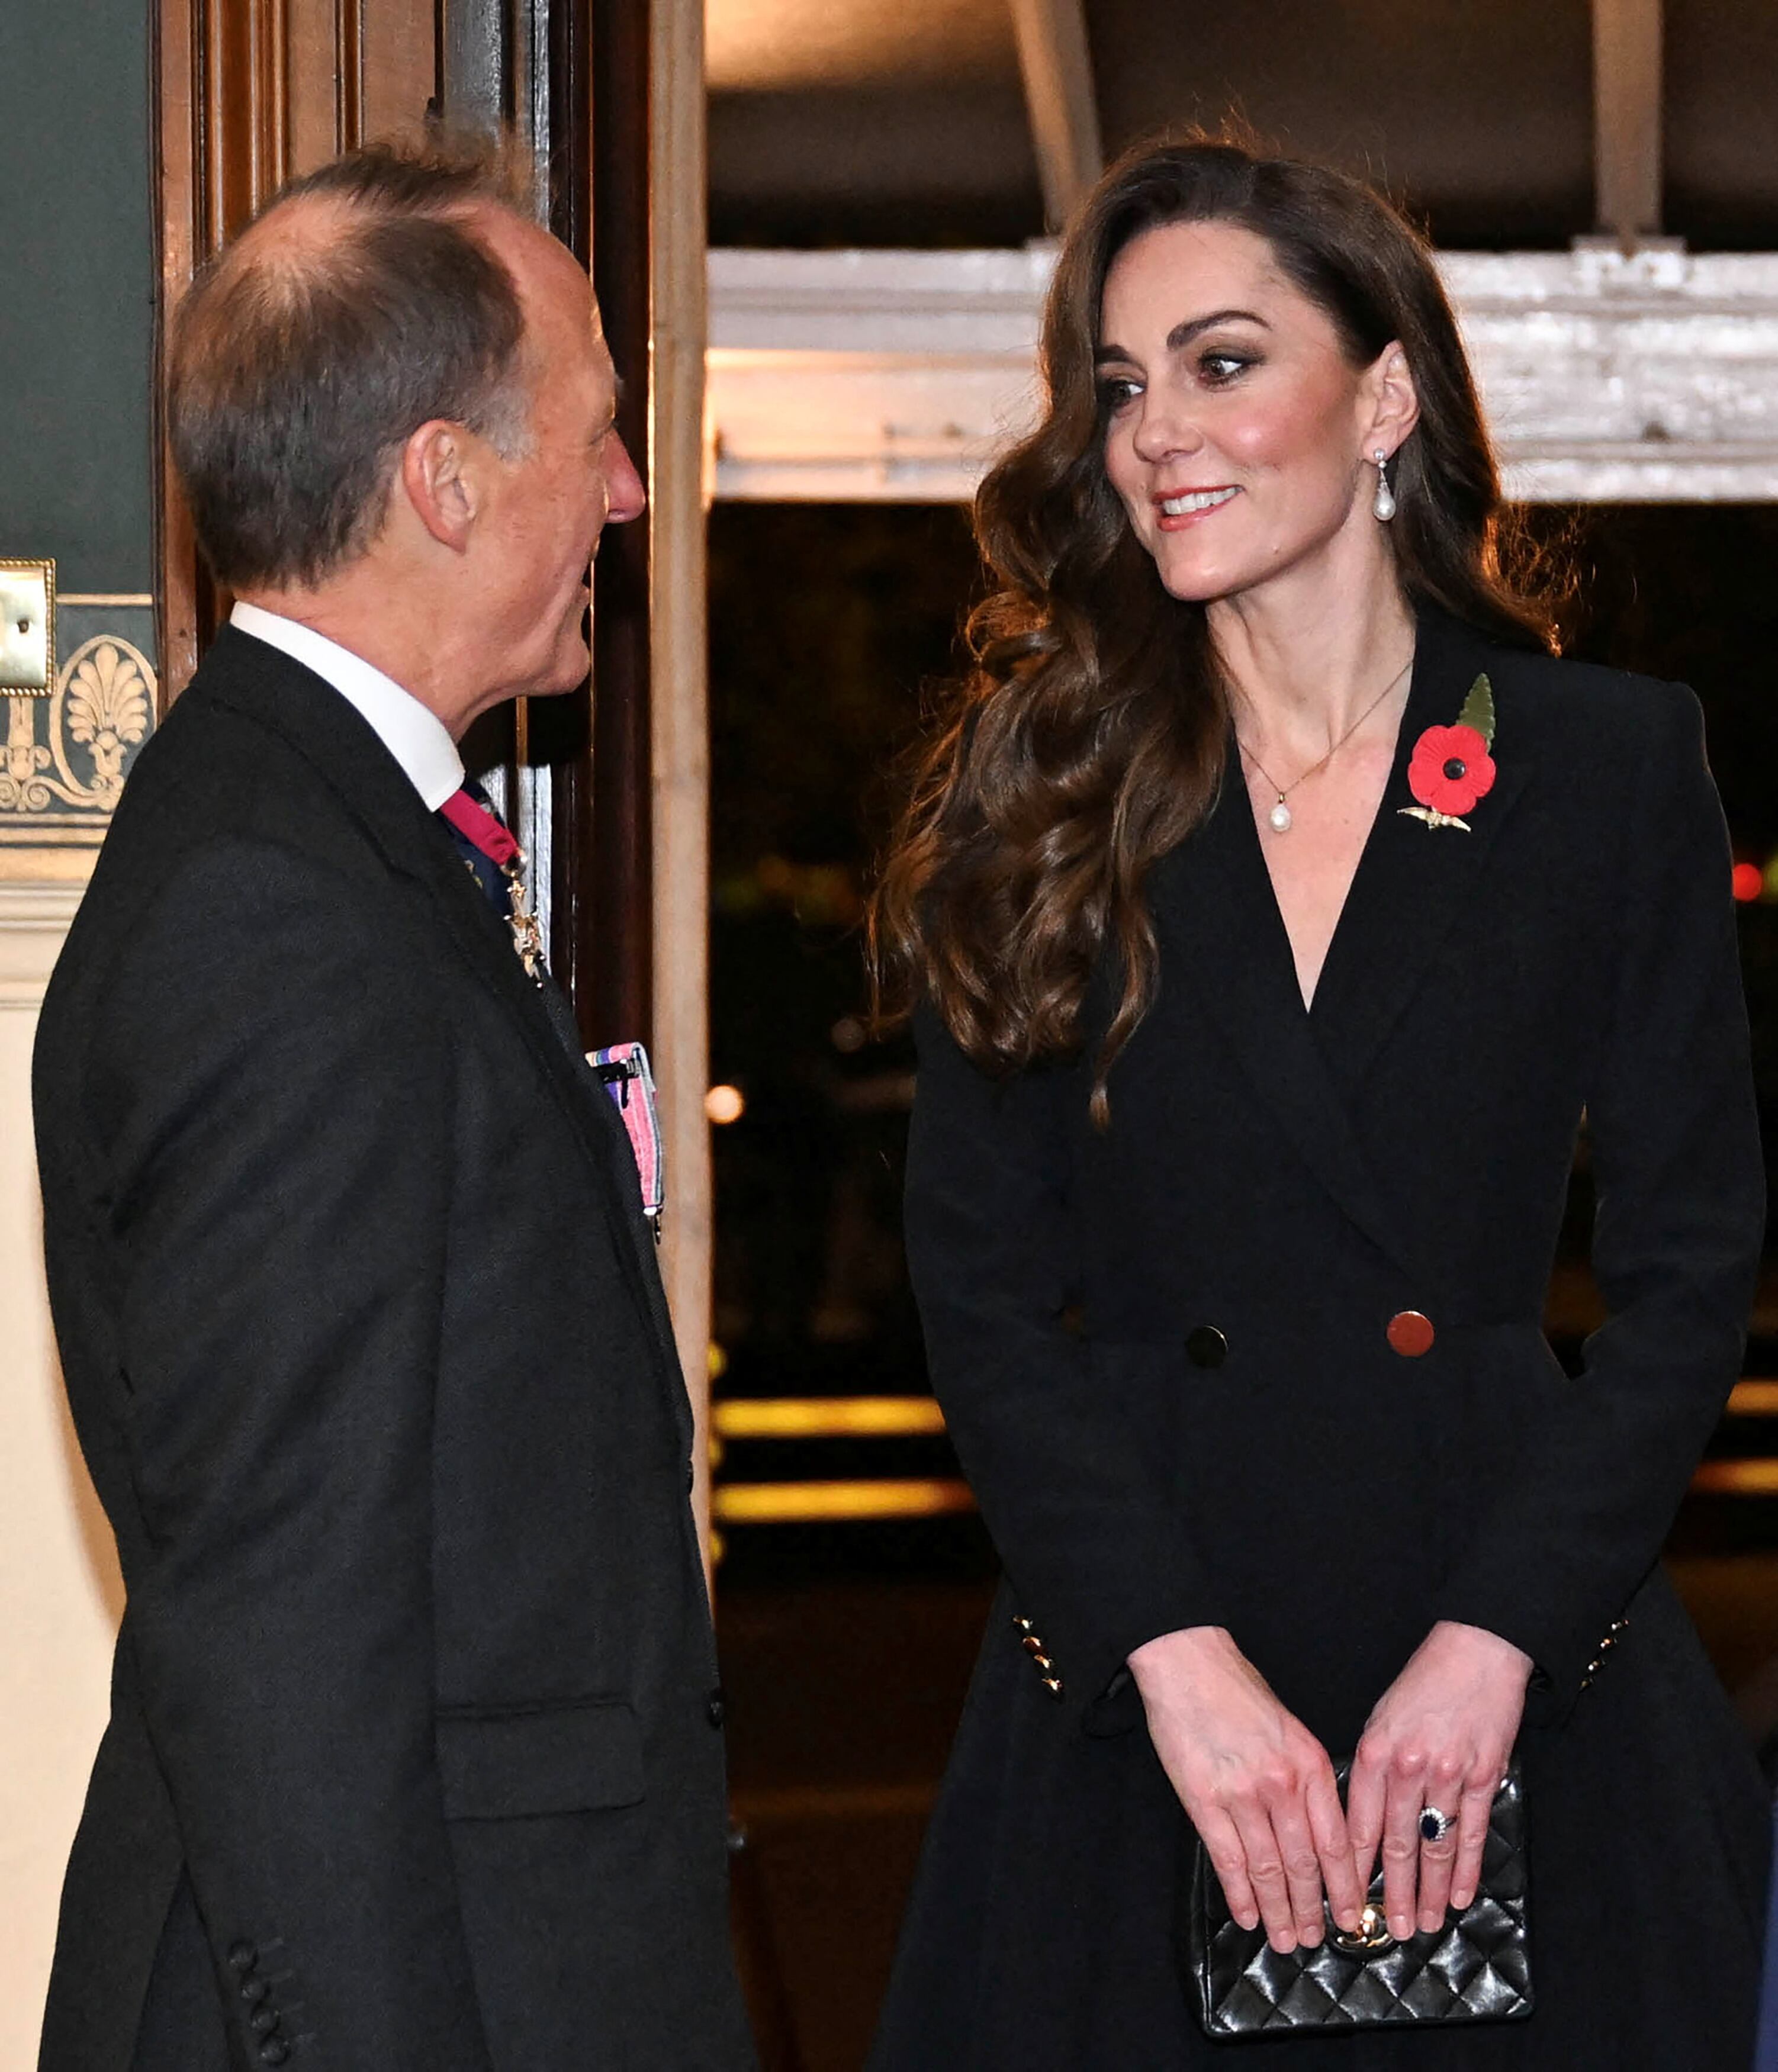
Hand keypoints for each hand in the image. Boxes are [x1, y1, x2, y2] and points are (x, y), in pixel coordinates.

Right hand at [1129, 1626, 1363, 1954]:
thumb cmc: (1238, 1690)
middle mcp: (1281, 1784)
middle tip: (1315, 1938)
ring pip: (1267, 1869)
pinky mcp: (1203, 1799)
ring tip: (1284, 1939)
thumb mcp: (1291, 1729)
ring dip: (1278, 1910)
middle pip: (1304, 1864)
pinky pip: (1227, 1858)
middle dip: (1313, 1908)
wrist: (1189, 1661)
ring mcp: (1241, 1794)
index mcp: (1309, 1764)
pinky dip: (1239, 1893)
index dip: (1345, 1886)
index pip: (1336, 1842)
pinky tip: (1246, 1914)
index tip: (1351, 1914)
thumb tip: (1318, 1830)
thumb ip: (1307, 1778)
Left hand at [1346, 1621, 1532, 1942]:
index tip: (1344, 1898)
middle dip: (1389, 1892)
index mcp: (1374, 1751)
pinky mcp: (1485, 1776)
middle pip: (1396, 1844)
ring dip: (1428, 1892)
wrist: (1475, 1650)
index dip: (1350, 1867)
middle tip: (1386, 1929)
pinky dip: (1465, 1869)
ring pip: (1434, 1847)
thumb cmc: (1422, 1683)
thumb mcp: (1380, 1718)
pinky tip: (1458, 1896)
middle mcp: (1408, 1766)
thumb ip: (1370, 1768)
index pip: (1357, 1822)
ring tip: (1421, 1924)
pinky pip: (1472, 1833)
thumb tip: (1361, 1819)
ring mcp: (1449, 1774)